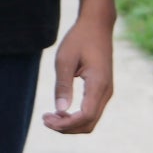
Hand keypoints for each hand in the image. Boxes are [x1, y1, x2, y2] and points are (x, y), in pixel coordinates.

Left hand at [43, 15, 113, 133]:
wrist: (97, 25)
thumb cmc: (79, 39)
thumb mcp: (65, 59)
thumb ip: (63, 85)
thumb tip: (60, 110)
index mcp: (98, 84)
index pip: (86, 116)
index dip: (67, 124)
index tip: (47, 120)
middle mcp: (106, 92)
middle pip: (89, 123)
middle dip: (67, 127)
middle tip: (45, 120)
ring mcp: (107, 92)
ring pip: (91, 120)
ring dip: (71, 123)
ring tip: (50, 117)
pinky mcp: (103, 90)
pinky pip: (92, 111)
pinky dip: (77, 117)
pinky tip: (61, 110)